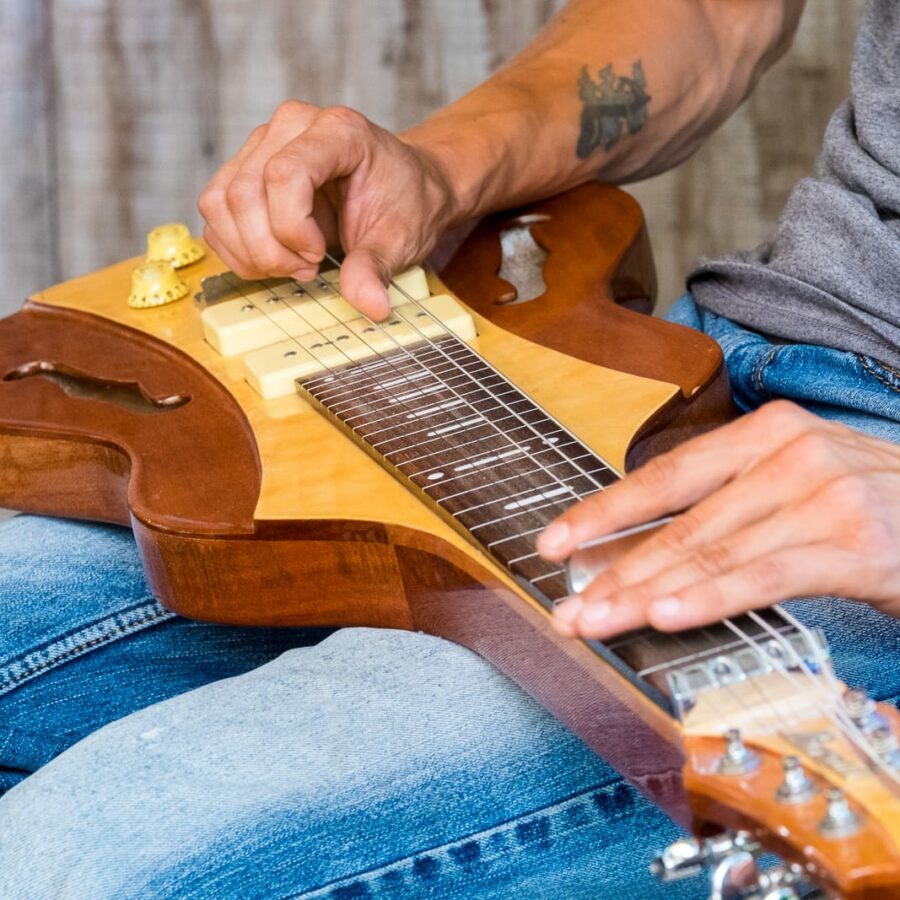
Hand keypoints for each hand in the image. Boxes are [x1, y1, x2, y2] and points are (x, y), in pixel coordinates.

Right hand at [198, 101, 457, 318]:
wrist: (405, 187)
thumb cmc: (405, 202)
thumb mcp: (401, 239)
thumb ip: (376, 268)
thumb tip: (370, 305)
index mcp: (337, 131)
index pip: (284, 174)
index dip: (291, 228)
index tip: (318, 256)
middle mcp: (290, 127)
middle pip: (243, 193)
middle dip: (270, 250)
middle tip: (308, 269)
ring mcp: (261, 146)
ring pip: (219, 203)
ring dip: (250, 252)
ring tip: (294, 265)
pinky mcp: (243, 171)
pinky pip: (215, 217)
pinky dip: (239, 251)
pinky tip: (276, 259)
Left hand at [536, 400, 899, 638]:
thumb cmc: (871, 503)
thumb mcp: (796, 484)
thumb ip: (728, 506)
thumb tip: (645, 552)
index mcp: (764, 434)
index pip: (665, 475)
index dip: (605, 511)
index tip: (555, 542)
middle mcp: (788, 454)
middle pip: (680, 520)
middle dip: (614, 567)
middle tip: (566, 605)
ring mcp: (823, 495)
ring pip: (712, 550)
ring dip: (645, 592)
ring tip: (596, 621)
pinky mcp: (854, 544)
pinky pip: (765, 575)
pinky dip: (711, 596)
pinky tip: (667, 615)